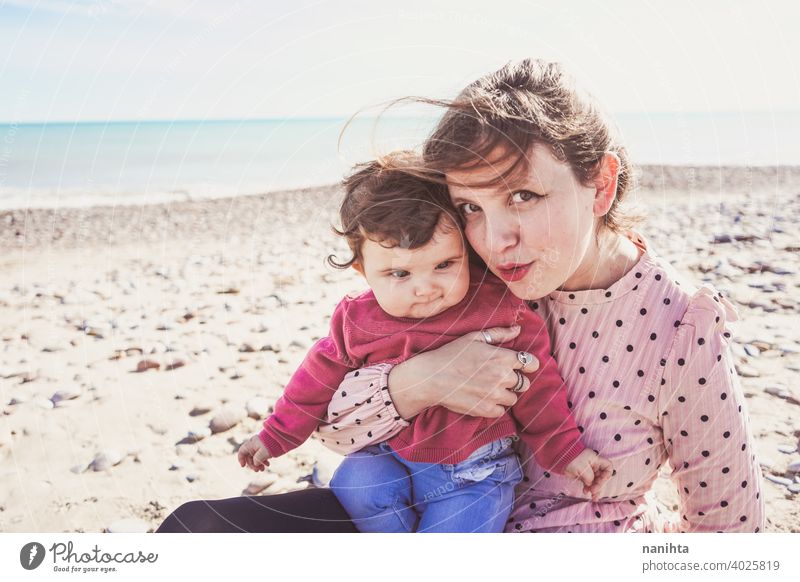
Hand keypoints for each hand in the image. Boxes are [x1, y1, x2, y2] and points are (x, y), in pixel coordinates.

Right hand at [237, 434, 271, 471]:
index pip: (242, 451)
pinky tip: (267, 464)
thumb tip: (255, 464)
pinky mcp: (264, 448)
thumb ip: (256, 460)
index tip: (243, 466)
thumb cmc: (271, 444)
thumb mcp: (263, 453)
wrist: (281, 437)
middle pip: (249, 456)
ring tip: (263, 469)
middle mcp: (254, 444)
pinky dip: (263, 461)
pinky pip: (261, 455)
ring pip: (255, 457)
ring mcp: (259, 446)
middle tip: (258, 470)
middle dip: (252, 464)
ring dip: (258, 464)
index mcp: (251, 444)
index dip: (241, 459)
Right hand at [388, 325, 539, 418]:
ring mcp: (495, 395)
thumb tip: (517, 330)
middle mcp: (502, 377)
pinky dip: (494, 406)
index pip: (532, 364)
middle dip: (515, 380)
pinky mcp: (486, 410)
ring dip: (505, 394)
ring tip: (490, 388)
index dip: (527, 364)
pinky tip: (483, 397)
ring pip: (514, 398)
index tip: (520, 365)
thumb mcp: (474, 337)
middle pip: (525, 383)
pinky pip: (501, 411)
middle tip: (499, 377)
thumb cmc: (451, 354)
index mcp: (502, 357)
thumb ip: (499, 334)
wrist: (431, 377)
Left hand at [563, 449, 613, 500]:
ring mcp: (588, 471)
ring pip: (595, 481)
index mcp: (596, 460)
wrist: (560, 458)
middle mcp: (594, 466)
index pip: (608, 467)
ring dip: (594, 489)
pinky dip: (588, 488)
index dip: (607, 475)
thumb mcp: (583, 468)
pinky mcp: (582, 475)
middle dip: (599, 486)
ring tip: (592, 496)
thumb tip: (590, 484)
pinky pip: (588, 483)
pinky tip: (585, 492)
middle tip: (594, 492)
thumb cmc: (572, 459)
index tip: (602, 481)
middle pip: (601, 477)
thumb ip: (590, 477)